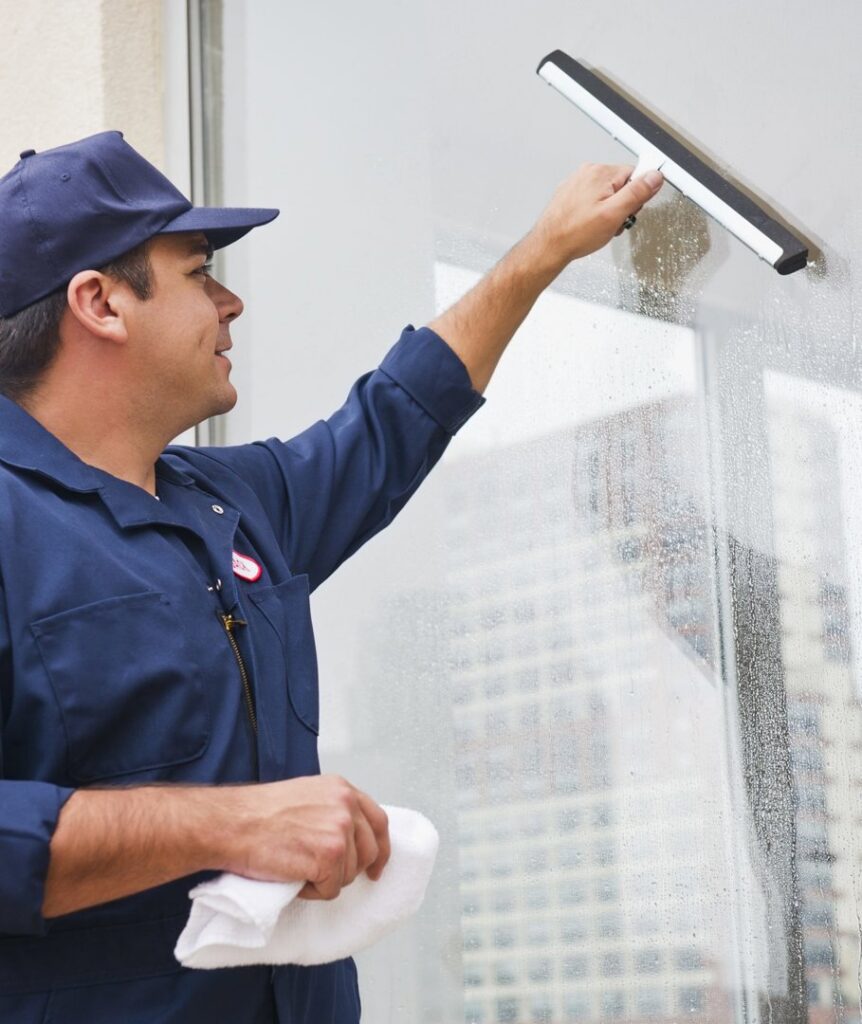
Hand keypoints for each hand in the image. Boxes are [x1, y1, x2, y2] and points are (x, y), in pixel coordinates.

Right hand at [221, 774, 390, 899]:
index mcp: (342, 789)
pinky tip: (293, 876)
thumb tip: (348, 837)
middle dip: (349, 870)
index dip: (380, 848)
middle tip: (325, 876)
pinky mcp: (328, 856)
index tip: (376, 867)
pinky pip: (331, 890)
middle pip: (368, 852)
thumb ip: (332, 809)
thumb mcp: (306, 796)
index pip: (378, 821)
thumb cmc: (258, 813)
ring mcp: (340, 830)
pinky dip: (312, 892)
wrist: (232, 823)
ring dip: (325, 880)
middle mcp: (346, 806)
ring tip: (297, 867)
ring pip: (349, 874)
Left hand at [531, 163, 663, 264]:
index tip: (629, 211)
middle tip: (612, 223)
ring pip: (606, 194)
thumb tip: (655, 176)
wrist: (548, 247)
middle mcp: (587, 173)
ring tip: (598, 227)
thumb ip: (637, 193)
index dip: (636, 197)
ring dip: (608, 212)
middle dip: (621, 206)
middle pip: (620, 185)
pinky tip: (588, 226)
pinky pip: (591, 200)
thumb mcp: (614, 214)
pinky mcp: (569, 195)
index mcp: (600, 173)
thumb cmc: (575, 233)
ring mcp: (576, 183)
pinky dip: (594, 213)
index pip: (635, 175)